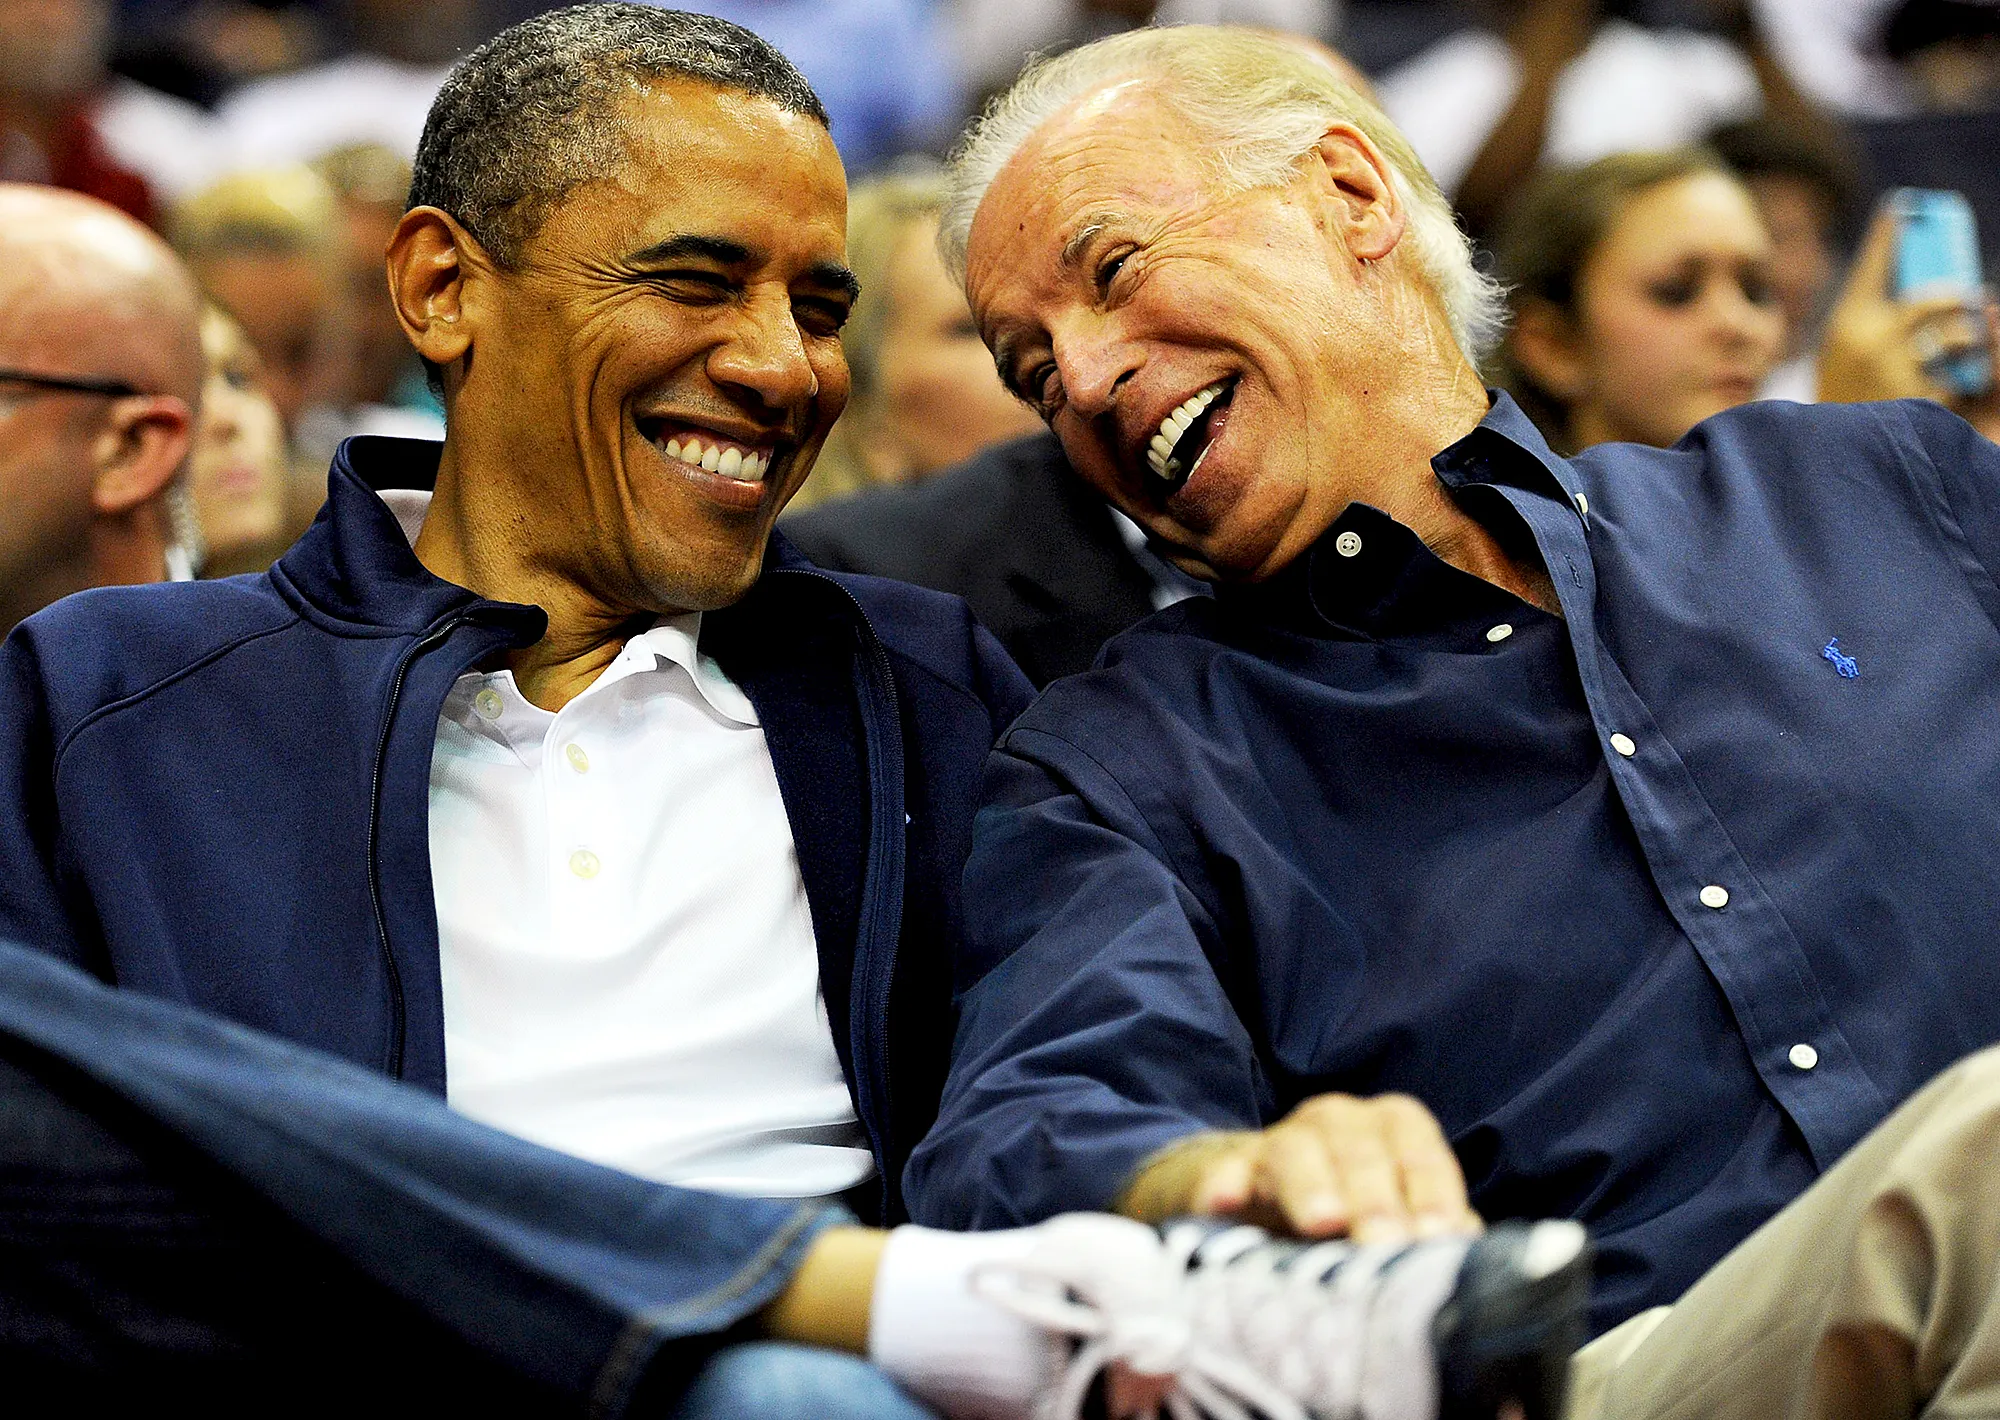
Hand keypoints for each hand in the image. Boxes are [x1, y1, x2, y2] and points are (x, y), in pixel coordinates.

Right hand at [1116, 1093, 1481, 1242]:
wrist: (1258, 1201)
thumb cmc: (1351, 1214)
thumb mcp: (1398, 1218)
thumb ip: (1434, 1229)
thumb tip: (1470, 1249)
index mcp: (1391, 1128)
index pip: (1419, 1150)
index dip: (1432, 1192)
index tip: (1438, 1237)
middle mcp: (1337, 1121)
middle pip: (1358, 1148)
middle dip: (1374, 1196)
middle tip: (1384, 1243)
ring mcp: (1278, 1142)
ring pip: (1294, 1151)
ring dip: (1310, 1185)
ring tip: (1322, 1223)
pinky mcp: (1225, 1169)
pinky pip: (1223, 1170)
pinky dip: (1225, 1183)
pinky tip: (1226, 1203)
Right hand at [1818, 206, 1999, 440]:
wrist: (1829, 451)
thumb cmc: (1842, 394)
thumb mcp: (1842, 350)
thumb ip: (1872, 318)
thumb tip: (1912, 280)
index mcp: (1848, 322)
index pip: (1873, 265)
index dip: (1890, 233)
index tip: (1904, 207)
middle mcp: (1873, 340)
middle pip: (1932, 299)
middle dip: (1956, 297)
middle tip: (1968, 298)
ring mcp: (1898, 369)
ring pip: (1957, 335)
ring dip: (1972, 335)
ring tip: (1973, 338)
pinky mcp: (1922, 397)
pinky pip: (1962, 372)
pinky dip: (1968, 372)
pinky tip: (1965, 377)